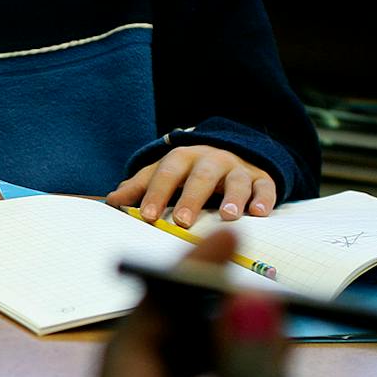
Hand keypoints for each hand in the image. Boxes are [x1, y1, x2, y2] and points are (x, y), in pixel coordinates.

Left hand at [107, 146, 276, 227]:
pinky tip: (259, 214)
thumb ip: (140, 187)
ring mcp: (238, 168)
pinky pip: (265, 187)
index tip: (148, 216)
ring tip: (229, 217)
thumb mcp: (165, 174)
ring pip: (237, 180)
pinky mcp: (261, 179)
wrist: (232, 154)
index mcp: (184, 157)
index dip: (157, 192)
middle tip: (182, 221)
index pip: (167, 172)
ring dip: (233, 198)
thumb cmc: (191, 172)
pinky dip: (263, 199)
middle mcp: (212, 159)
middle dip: (191, 197)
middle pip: (202, 175)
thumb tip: (112, 201)